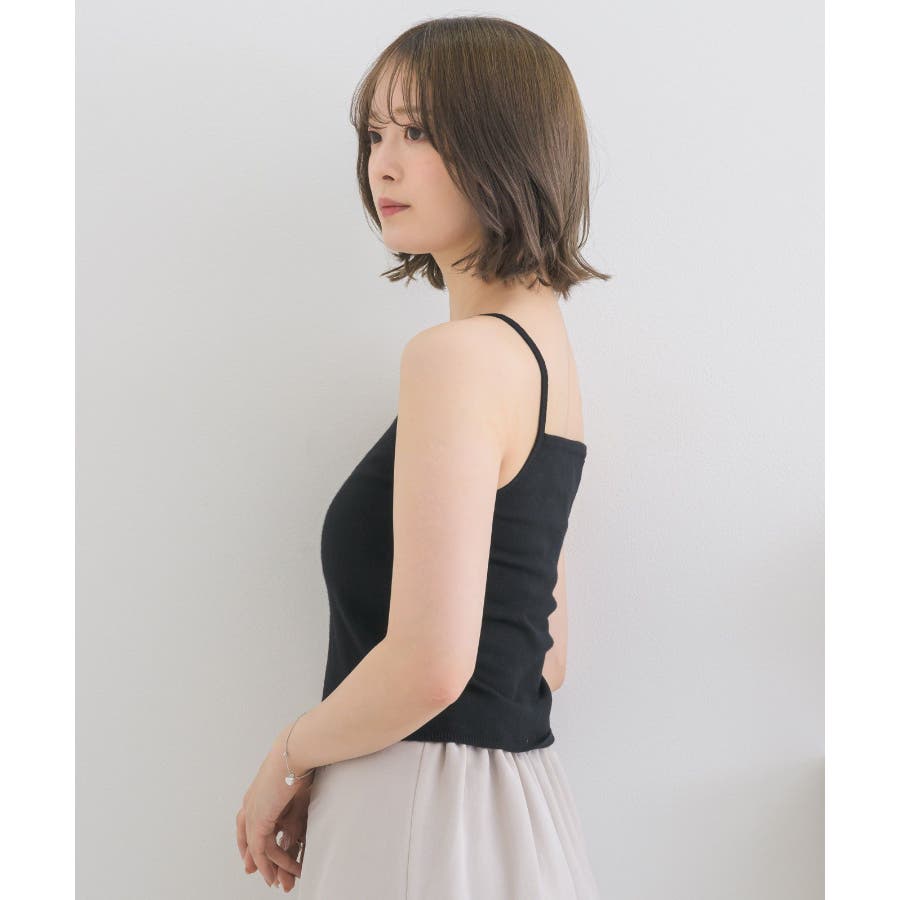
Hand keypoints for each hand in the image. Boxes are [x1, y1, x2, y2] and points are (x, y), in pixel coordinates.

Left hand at [236, 734, 311, 887]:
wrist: (295, 751)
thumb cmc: (300, 757)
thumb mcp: (294, 778)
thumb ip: (292, 794)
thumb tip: (300, 792)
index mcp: (257, 791)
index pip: (247, 822)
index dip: (250, 840)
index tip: (256, 853)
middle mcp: (250, 803)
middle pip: (247, 838)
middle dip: (254, 859)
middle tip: (263, 874)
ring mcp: (252, 813)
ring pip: (258, 849)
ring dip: (273, 866)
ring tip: (284, 879)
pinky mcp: (258, 821)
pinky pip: (263, 850)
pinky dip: (273, 864)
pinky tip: (282, 872)